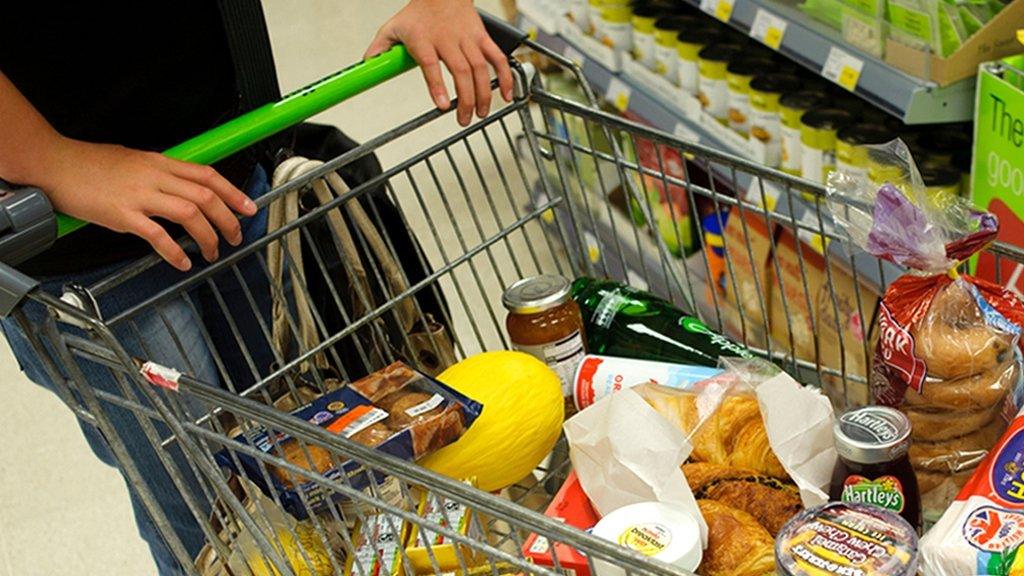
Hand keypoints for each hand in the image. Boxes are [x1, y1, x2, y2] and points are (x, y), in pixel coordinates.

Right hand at [39, 138, 256, 270]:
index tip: (250, 207)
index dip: (233, 192)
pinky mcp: (122, 214)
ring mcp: (139, 194)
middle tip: (236, 237)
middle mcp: (154, 176)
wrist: (54, 164)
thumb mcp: (134, 160)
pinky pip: (157, 234)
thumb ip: (160, 174)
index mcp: (160, 162)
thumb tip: (183, 188)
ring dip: (208, 236)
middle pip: (205, 196)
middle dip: (228, 219)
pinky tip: (183, 261)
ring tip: (213, 252)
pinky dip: (174, 250)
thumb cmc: (90, 164)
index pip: (207, 175)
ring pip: (189, 213)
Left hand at [364, 0, 513, 126]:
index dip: (437, 86)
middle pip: (460, 71)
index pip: (430, 64)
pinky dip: (505, 77)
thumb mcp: (393, 27)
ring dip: (484, 93)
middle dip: (465, 99)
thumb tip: (367, 65)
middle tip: (463, 119)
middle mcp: (448, 39)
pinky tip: (507, 94)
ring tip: (481, 113)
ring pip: (480, 68)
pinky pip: (497, 57)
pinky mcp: (482, 37)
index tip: (443, 106)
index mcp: (424, 39)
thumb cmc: (419, 13)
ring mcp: (468, 38)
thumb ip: (380, 48)